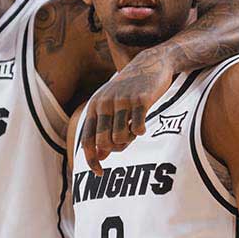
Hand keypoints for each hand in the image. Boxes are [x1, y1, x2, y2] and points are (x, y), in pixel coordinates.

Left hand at [80, 48, 173, 174]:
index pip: (87, 140)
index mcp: (94, 106)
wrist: (151, 63)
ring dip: (129, 140)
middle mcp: (105, 103)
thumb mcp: (112, 108)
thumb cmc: (129, 91)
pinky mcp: (140, 99)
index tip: (100, 173)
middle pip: (104, 143)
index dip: (92, 160)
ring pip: (120, 137)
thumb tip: (99, 156)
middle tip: (125, 141)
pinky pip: (138, 128)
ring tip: (133, 129)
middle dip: (115, 149)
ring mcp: (122, 100)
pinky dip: (140, 131)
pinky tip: (142, 125)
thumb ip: (104, 130)